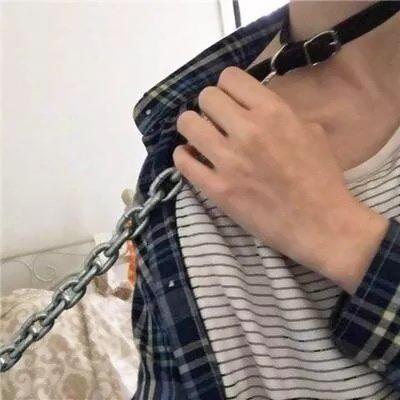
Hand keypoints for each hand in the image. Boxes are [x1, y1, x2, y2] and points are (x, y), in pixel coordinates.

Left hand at [173, 66, 387, 291]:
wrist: (320, 224)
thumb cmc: (321, 178)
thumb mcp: (311, 133)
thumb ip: (281, 114)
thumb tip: (256, 109)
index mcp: (273, 111)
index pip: (230, 77)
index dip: (227, 87)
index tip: (229, 101)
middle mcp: (247, 130)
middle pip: (205, 96)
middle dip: (209, 106)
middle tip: (216, 121)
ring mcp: (228, 160)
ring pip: (187, 123)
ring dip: (191, 128)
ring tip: (201, 138)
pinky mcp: (216, 189)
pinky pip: (182, 161)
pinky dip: (184, 156)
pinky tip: (193, 158)